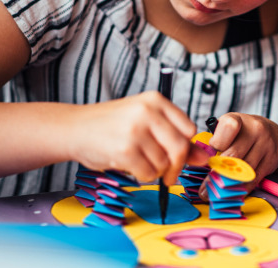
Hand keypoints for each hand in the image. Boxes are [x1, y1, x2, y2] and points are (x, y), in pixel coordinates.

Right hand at [67, 92, 208, 184]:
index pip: (189, 129)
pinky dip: (143, 177)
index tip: (179, 157)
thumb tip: (204, 157)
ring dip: (155, 171)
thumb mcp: (145, 123)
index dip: (187, 147)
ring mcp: (135, 130)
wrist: (74, 128)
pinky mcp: (125, 150)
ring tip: (139, 162)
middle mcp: (147, 112)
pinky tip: (130, 167)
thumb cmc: (111, 126)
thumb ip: (174, 138)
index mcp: (155, 100)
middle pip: (181, 147)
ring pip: (164, 163)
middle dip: (177, 166)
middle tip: (169, 175)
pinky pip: (148, 174)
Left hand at [200, 113, 277, 197]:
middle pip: (234, 154)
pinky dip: (241, 189)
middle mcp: (254, 129)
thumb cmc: (242, 134)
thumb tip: (196, 161)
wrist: (275, 136)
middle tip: (203, 189)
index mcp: (238, 119)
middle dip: (217, 172)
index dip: (216, 144)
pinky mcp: (272, 160)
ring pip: (244, 169)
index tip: (208, 157)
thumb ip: (216, 142)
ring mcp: (265, 144)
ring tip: (213, 195)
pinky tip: (230, 195)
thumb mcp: (229, 130)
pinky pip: (254, 178)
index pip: (227, 128)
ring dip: (227, 185)